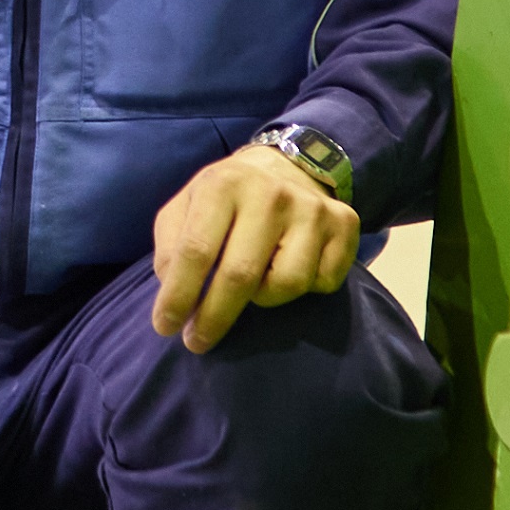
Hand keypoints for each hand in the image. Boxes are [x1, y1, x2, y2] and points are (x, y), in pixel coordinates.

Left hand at [149, 141, 363, 353]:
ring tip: (254, 282)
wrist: (283, 168)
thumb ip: (171, 245)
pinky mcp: (345, 224)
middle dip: (214, 317)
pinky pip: (322, 283)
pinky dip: (304, 289)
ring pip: (286, 285)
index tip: (164, 327)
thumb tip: (174, 290)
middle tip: (196, 342)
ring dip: (263, 298)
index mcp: (224, 184)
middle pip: (241, 275)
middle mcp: (271, 193)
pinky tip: (289, 267)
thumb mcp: (186, 206)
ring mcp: (312, 209)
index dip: (179, 295)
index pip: (197, 251)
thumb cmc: (225, 199)